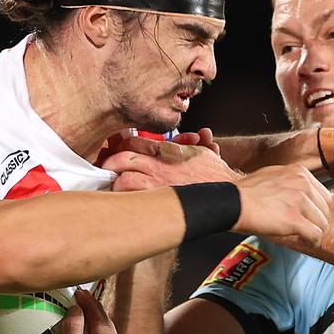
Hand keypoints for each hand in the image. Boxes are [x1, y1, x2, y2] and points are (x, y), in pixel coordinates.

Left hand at [100, 133, 237, 191]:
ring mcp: (157, 184)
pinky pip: (133, 198)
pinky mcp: (158, 201)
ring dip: (115, 182)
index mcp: (166, 151)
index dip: (119, 146)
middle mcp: (159, 166)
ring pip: (123, 180)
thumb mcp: (204, 152)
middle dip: (110, 162)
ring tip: (113, 185)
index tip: (115, 152)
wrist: (227, 196)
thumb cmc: (215, 176)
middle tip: (106, 168)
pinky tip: (124, 199)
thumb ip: (196, 142)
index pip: (132, 142)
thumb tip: (202, 133)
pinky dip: (125, 198)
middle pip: (122, 158)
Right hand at [232, 164, 330, 245]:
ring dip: (315, 232)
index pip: (323, 195)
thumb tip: (299, 191)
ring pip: (322, 223)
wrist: (233, 203)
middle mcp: (303, 183)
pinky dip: (312, 241)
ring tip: (305, 237)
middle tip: (308, 229)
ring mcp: (300, 201)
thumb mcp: (273, 175)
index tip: (310, 217)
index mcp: (299, 172)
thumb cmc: (246, 192)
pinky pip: (315, 234)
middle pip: (325, 209)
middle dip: (318, 221)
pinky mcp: (294, 219)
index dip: (317, 209)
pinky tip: (305, 242)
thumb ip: (290, 181)